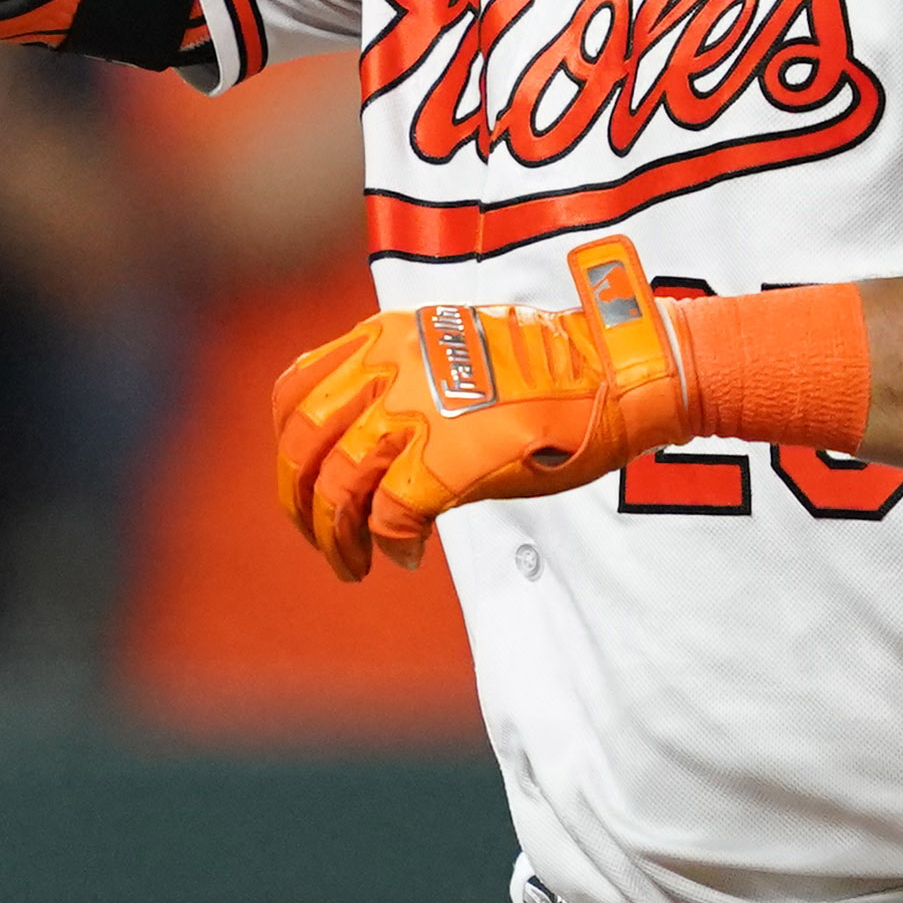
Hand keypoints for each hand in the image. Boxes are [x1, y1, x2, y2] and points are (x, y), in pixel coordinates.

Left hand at [273, 235, 691, 580]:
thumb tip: (377, 454)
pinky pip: (389, 510)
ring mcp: (417, 409)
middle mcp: (390, 366)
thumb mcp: (458, 357)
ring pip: (338, 483)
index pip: (296, 391)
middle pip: (304, 443)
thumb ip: (407, 391)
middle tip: (319, 539)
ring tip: (353, 564)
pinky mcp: (447, 454)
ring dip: (336, 536)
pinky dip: (388, 541)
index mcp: (387, 338)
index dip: (288, 448)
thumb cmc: (551, 372)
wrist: (613, 372)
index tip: (305, 482)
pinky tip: (404, 555)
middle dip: (299, 502)